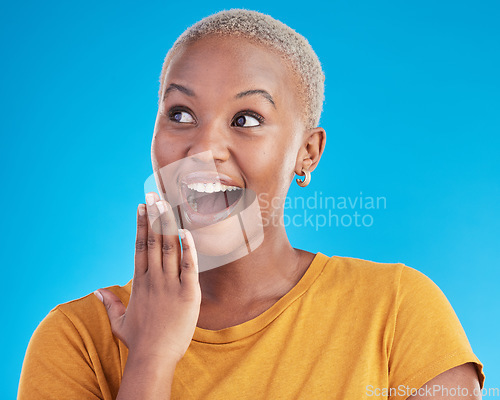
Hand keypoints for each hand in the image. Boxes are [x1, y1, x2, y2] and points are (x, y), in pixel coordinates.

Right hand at [95, 192, 200, 363]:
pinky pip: (189, 266)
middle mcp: (154, 279)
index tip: (141, 207)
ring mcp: (170, 285)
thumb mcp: (119, 321)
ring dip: (168, 224)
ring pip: (169, 248)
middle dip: (155, 215)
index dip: (141, 225)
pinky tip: (187, 231)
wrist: (154, 358)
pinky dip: (189, 248)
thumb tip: (96, 291)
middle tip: (155, 193)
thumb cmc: (139, 341)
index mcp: (140, 282)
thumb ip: (110, 303)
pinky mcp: (188, 294)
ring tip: (167, 203)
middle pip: (154, 241)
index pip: (139, 246)